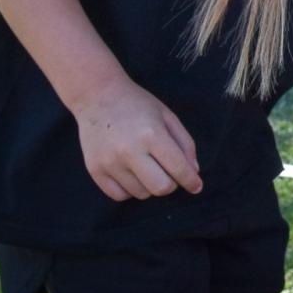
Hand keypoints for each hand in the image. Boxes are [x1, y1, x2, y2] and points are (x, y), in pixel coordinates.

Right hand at [70, 76, 202, 201]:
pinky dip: (130, 189)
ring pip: (141, 194)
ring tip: (146, 166)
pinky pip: (119, 196)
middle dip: (171, 184)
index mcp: (152, 134)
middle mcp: (130, 151)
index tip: (196, 186)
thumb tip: (193, 171)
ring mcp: (110, 162)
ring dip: (149, 185)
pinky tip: (131, 173)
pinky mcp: (95, 170)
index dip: (191, 181)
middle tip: (169, 173)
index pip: (178, 169)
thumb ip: (185, 143)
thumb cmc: (137, 104)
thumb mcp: (167, 116)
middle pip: (161, 188)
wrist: (97, 96)